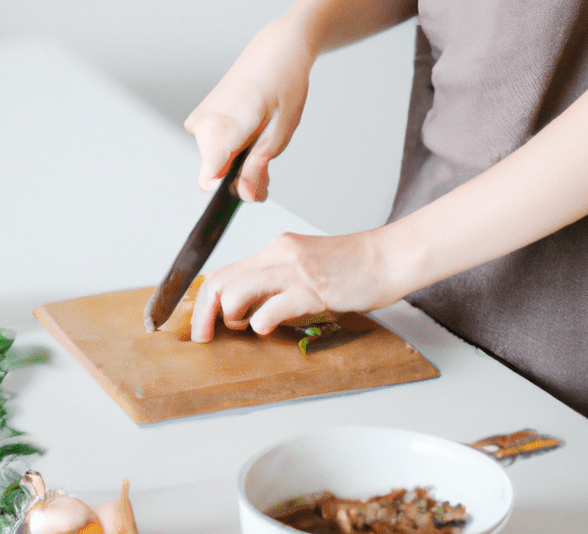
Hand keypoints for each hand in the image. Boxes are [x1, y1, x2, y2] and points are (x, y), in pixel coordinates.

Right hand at [184, 18, 315, 201]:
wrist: (276, 49)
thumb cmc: (283, 83)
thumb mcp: (280, 131)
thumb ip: (259, 166)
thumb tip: (245, 197)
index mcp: (219, 127)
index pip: (209, 181)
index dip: (235, 189)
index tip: (257, 184)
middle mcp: (200, 126)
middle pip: (217, 176)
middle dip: (246, 178)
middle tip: (271, 161)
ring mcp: (198, 122)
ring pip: (217, 164)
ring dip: (242, 163)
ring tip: (265, 139)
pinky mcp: (201, 120)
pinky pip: (215, 149)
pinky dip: (234, 150)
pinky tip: (253, 133)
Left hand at [189, 228, 393, 340]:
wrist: (387, 256)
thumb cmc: (351, 267)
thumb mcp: (305, 265)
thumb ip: (278, 280)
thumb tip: (248, 305)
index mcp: (275, 249)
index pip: (223, 271)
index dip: (203, 302)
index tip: (200, 325)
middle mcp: (278, 253)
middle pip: (220, 281)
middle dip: (203, 315)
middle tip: (205, 338)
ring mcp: (294, 270)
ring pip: (236, 293)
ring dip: (231, 317)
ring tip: (245, 326)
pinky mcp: (312, 289)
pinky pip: (271, 309)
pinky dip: (262, 324)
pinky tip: (269, 327)